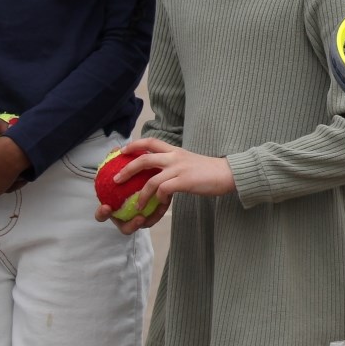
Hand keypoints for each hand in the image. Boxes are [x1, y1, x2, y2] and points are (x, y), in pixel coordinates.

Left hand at [95, 138, 234, 233]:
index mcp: (175, 150)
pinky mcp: (185, 181)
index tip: (122, 151)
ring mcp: (179, 169)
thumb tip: (160, 173)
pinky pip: (163, 190)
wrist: (227, 173)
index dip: (134, 145)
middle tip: (116, 179)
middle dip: (127, 169)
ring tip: (136, 203)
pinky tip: (158, 204)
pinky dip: (157, 198)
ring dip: (141, 193)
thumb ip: (174, 163)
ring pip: (151, 178)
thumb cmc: (209, 170)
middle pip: (144, 158)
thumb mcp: (188, 161)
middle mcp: (175, 157)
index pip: (150, 142)